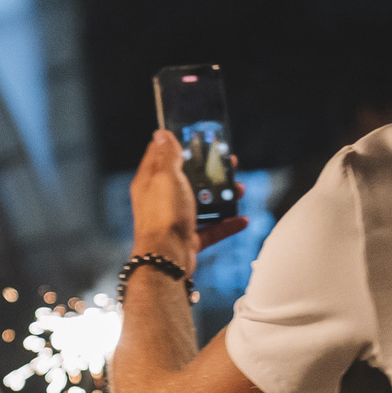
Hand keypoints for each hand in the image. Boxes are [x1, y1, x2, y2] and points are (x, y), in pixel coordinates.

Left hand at [129, 130, 246, 270]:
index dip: (179, 145)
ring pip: (201, 203)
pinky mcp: (187, 237)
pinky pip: (211, 229)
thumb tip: (161, 134)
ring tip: (239, 190)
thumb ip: (167, 157)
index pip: (161, 155)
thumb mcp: (166, 178)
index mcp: (150, 182)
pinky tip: (241, 220)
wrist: (167, 258)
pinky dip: (226, 224)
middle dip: (209, 171)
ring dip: (222, 197)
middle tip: (229, 164)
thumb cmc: (164, 216)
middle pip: (187, 179)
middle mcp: (160, 199)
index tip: (198, 139)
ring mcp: (174, 219)